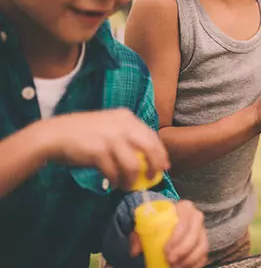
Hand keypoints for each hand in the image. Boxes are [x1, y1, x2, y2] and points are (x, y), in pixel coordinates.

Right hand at [43, 109, 168, 190]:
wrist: (54, 135)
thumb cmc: (83, 133)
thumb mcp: (109, 127)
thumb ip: (127, 137)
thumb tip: (146, 158)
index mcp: (126, 117)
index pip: (152, 136)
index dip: (160, 152)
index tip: (164, 166)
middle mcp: (122, 125)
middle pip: (149, 148)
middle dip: (154, 166)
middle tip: (152, 178)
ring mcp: (111, 137)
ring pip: (133, 164)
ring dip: (132, 179)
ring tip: (127, 185)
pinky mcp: (99, 151)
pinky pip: (114, 172)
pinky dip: (116, 180)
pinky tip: (113, 183)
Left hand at [130, 201, 207, 267]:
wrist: (165, 222)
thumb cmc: (156, 223)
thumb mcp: (144, 225)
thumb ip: (138, 236)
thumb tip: (136, 251)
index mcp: (184, 208)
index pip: (184, 221)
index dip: (177, 237)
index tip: (165, 250)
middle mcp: (196, 217)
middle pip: (195, 234)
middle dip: (183, 250)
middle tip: (170, 261)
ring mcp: (202, 231)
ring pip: (202, 246)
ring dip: (189, 259)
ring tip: (175, 267)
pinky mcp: (203, 243)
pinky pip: (204, 255)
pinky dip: (196, 264)